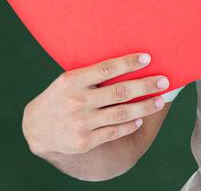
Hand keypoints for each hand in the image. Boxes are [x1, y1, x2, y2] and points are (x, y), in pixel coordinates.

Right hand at [21, 52, 169, 156]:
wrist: (36, 128)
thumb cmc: (61, 97)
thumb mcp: (68, 81)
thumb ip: (92, 75)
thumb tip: (131, 63)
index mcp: (72, 81)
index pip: (106, 68)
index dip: (128, 63)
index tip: (148, 58)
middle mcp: (76, 101)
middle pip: (119, 92)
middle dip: (145, 85)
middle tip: (164, 81)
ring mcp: (80, 123)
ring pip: (121, 113)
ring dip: (145, 107)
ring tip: (160, 101)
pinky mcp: (84, 141)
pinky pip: (114, 132)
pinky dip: (129, 125)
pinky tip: (141, 119)